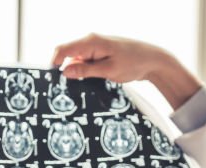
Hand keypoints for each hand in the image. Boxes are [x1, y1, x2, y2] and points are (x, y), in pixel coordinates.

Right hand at [51, 34, 201, 108]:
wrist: (152, 60)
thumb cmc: (133, 63)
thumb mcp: (108, 71)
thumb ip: (86, 71)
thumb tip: (65, 71)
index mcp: (91, 42)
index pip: (62, 50)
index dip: (54, 64)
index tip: (53, 80)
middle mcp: (90, 41)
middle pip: (67, 55)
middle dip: (65, 71)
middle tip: (67, 89)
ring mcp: (95, 48)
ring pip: (76, 61)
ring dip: (76, 73)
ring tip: (82, 87)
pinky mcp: (99, 54)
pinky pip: (86, 63)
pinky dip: (85, 73)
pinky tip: (91, 83)